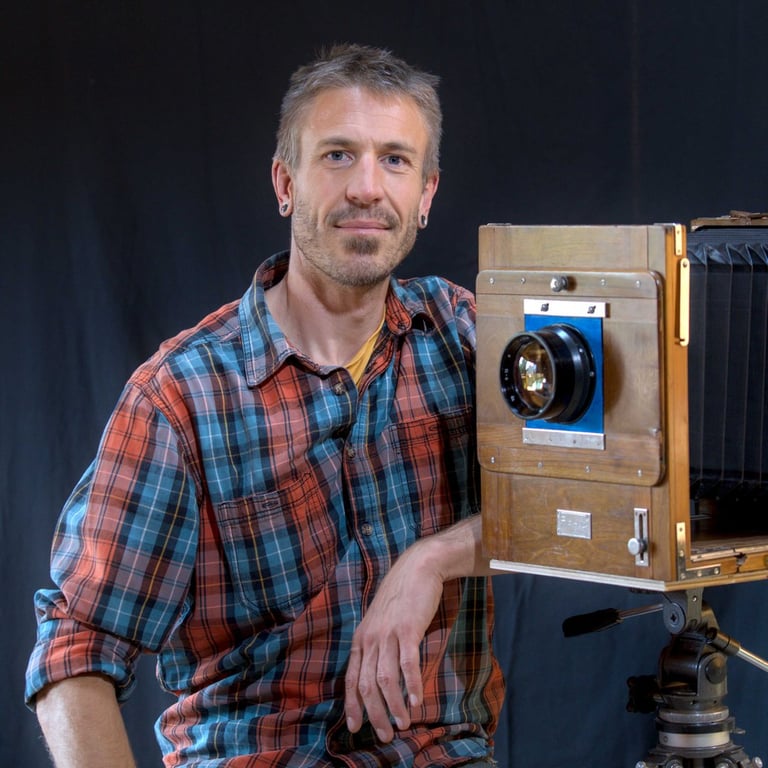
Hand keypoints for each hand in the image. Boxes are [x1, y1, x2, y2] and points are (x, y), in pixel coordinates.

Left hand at [344, 538, 443, 742]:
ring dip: (394, 705)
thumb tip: (376, 674)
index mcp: (361, 638)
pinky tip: (416, 701)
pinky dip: (411, 685)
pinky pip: (407, 663)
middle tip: (386, 734)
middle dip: (374, 713)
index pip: (350, 678)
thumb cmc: (400, 597)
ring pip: (385, 678)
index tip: (355, 727)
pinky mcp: (408, 629)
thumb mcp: (379, 621)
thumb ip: (376, 644)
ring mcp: (388, 633)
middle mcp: (370, 638)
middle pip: (366, 684)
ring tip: (403, 724)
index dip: (352, 705)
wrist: (417, 568)